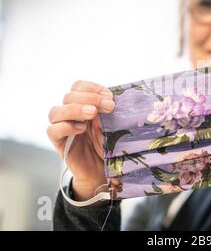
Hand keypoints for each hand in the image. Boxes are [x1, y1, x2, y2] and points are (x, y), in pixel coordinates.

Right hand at [47, 81, 114, 199]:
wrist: (103, 170)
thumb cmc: (108, 146)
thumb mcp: (112, 126)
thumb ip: (108, 113)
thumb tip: (111, 100)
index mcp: (84, 105)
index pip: (78, 87)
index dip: (92, 88)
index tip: (110, 96)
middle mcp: (71, 114)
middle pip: (68, 96)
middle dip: (90, 98)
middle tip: (109, 107)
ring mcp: (63, 128)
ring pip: (56, 111)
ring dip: (75, 109)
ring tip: (92, 114)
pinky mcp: (59, 143)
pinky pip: (52, 130)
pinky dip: (65, 127)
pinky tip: (81, 129)